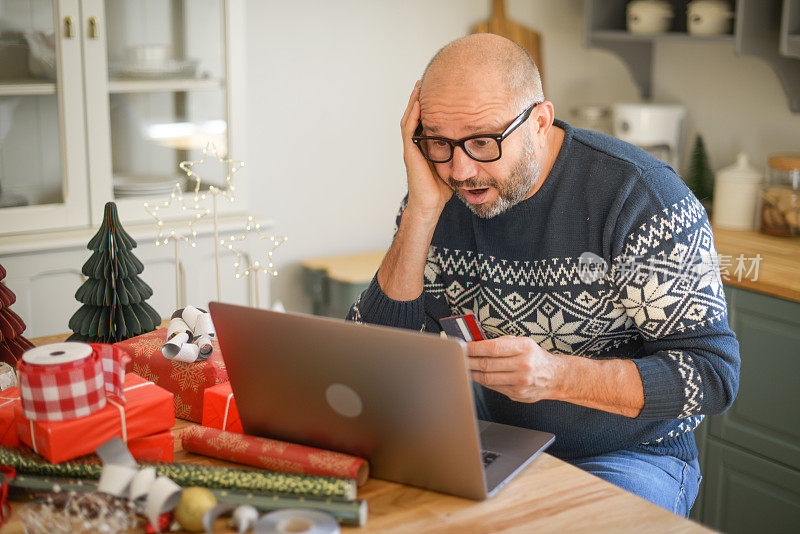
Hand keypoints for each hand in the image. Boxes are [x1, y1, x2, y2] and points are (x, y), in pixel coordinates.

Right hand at [400, 81, 452, 223]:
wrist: (430, 204)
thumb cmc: (442, 190)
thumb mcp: (455, 166)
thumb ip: (461, 154)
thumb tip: (479, 145)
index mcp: (426, 146)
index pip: (426, 121)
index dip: (430, 107)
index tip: (439, 92)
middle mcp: (417, 145)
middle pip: (415, 116)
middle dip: (420, 99)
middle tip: (425, 83)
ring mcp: (412, 148)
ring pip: (409, 119)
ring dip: (413, 103)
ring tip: (419, 87)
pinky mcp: (410, 153)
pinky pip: (409, 130)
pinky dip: (412, 116)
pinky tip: (418, 104)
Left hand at [467, 336, 560, 402]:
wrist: (555, 376)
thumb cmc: (535, 356)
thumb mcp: (523, 342)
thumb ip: (502, 342)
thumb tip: (477, 343)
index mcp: (524, 348)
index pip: (492, 347)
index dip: (474, 348)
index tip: (462, 346)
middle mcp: (523, 365)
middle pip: (487, 364)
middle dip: (469, 360)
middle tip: (458, 357)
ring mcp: (521, 381)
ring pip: (488, 378)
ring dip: (472, 372)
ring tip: (464, 366)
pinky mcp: (518, 393)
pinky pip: (494, 387)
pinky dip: (482, 381)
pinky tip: (477, 375)